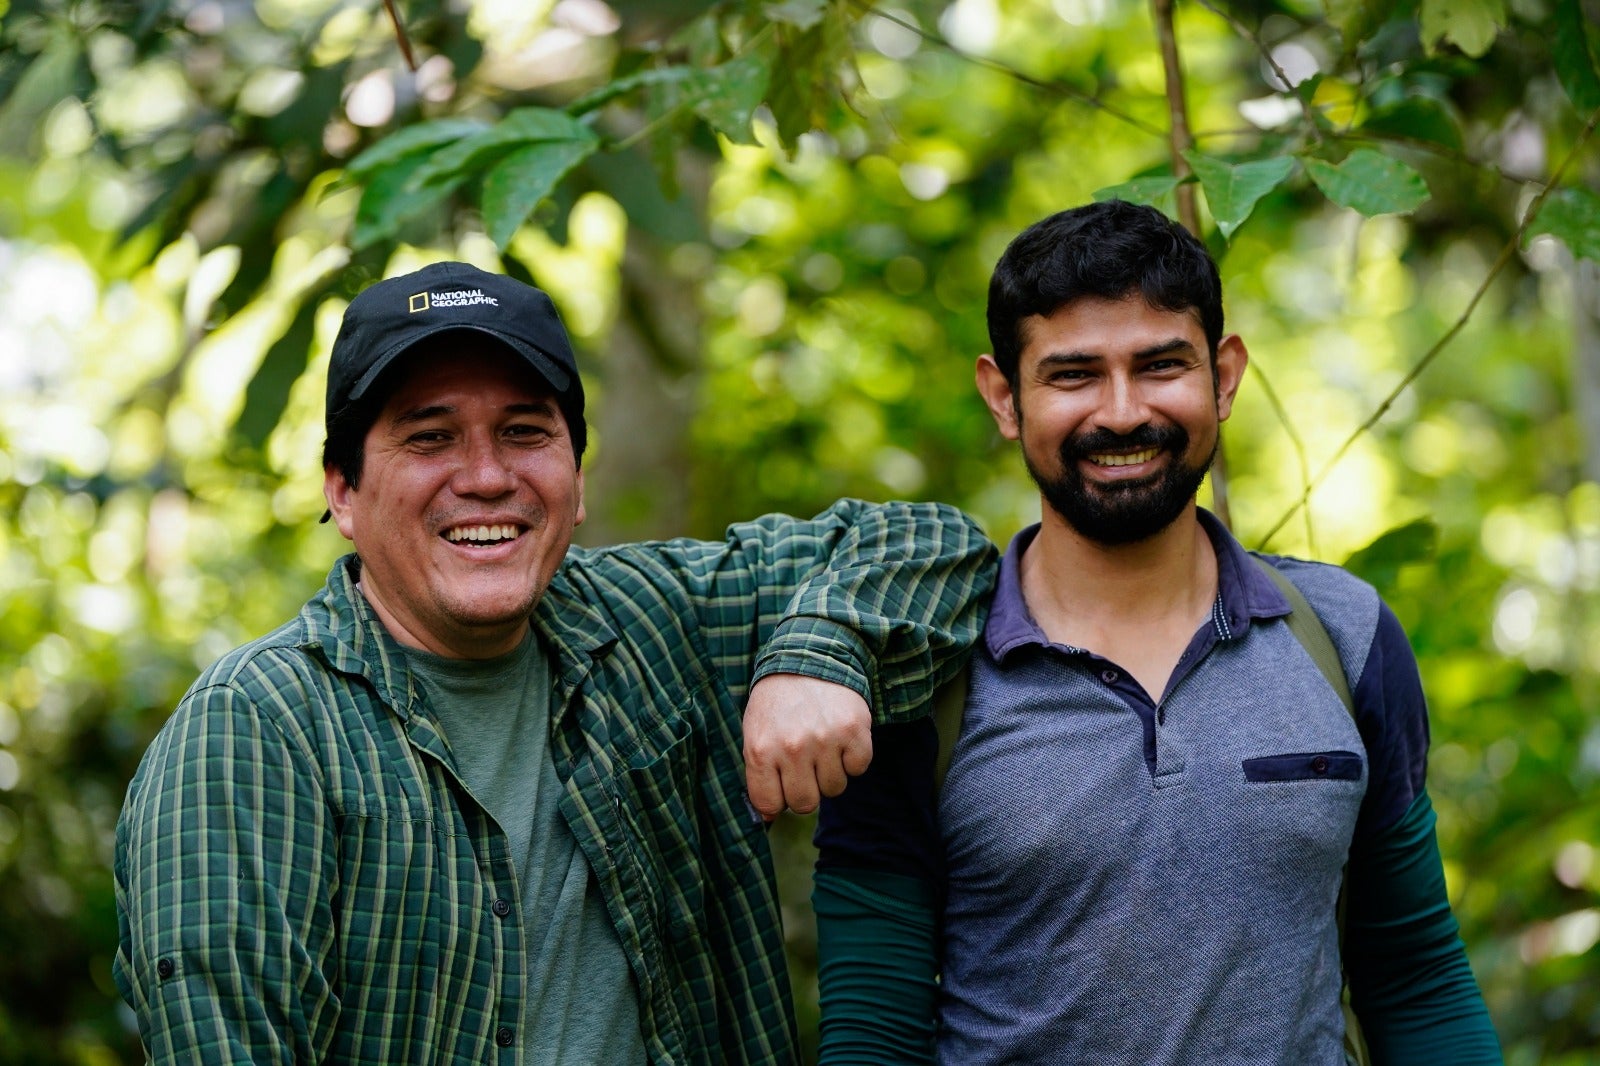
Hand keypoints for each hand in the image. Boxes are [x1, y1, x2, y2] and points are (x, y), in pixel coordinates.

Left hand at [743, 673, 872, 819]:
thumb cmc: (778, 704)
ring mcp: (825, 739)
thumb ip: (759, 776)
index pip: (770, 805)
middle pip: (805, 804)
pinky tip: (840, 737)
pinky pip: (859, 768)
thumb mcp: (755, 735)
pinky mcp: (854, 730)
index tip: (781, 784)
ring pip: (834, 789)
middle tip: (805, 767)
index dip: (778, 799)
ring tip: (822, 745)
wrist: (808, 657)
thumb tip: (770, 818)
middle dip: (806, 791)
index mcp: (761, 751)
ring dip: (830, 773)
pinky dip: (853, 758)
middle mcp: (792, 748)